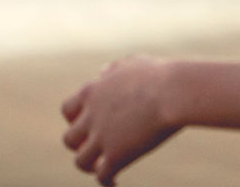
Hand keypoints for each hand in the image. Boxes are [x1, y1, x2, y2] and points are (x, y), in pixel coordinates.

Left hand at [61, 56, 180, 184]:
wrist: (172, 92)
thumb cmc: (159, 76)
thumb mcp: (131, 64)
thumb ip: (114, 69)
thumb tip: (104, 73)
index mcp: (92, 92)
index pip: (67, 111)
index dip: (76, 122)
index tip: (91, 127)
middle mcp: (91, 116)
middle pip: (69, 139)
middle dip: (81, 147)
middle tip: (99, 150)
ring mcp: (101, 136)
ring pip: (80, 161)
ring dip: (90, 167)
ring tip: (105, 170)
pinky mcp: (116, 154)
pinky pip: (102, 176)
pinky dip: (106, 182)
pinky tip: (116, 183)